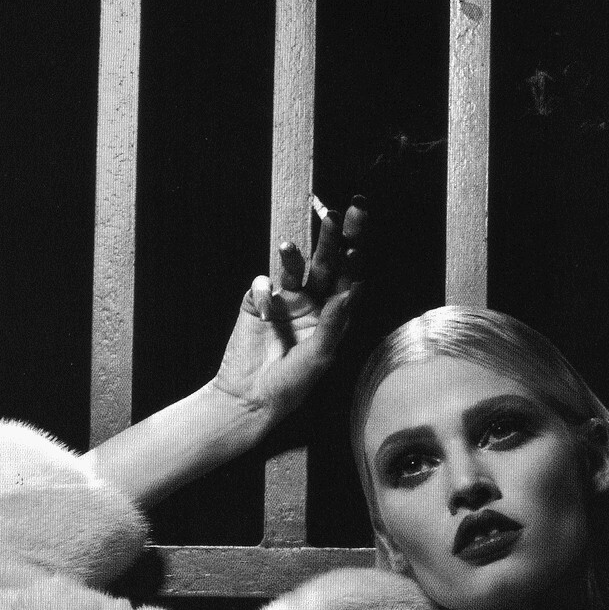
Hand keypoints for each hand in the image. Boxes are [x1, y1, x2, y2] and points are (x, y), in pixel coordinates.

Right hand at [212, 203, 364, 432]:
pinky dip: (262, 293)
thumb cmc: (291, 385)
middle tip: (334, 212)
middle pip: (325, 263)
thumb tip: (353, 289)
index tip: (359, 225)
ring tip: (286, 246)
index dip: (354, 250)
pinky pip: (261, 284)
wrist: (249, 397)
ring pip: (293, 267)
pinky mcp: (257, 302)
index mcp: (334, 315)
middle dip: (329, 237)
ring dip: (292, 255)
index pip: (348, 277)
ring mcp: (285, 300)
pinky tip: (263, 313)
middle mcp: (312, 303)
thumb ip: (334, 322)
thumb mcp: (318, 356)